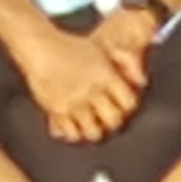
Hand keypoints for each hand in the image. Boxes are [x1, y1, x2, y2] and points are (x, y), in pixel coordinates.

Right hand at [20, 18, 144, 144]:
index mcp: (105, 76)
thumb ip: (124, 63)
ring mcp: (74, 103)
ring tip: (92, 126)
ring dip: (94, 131)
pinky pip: (70, 132)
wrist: (39, 47)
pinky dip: (73, 133)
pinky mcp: (56, 110)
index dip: (128, 108)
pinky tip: (74, 127)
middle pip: (113, 120)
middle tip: (108, 120)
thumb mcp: (101, 50)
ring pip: (92, 131)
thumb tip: (141, 81)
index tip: (123, 107)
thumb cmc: (69, 47)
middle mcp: (91, 91)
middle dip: (113, 122)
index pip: (128, 102)